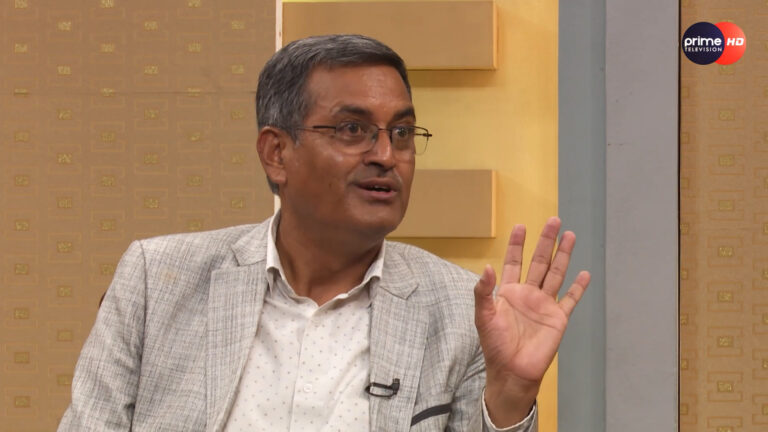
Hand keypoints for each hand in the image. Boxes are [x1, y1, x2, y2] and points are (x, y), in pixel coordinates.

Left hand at [473, 217, 589, 425]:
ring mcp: (544, 305)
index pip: (513, 261)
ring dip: (563, 256)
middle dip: (546, 242)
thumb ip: (483, 292)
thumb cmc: (495, 345)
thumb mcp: (483, 317)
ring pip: (556, 274)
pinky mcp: (558, 318)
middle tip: (554, 221)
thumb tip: (486, 267)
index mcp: (508, 291)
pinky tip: (585, 273)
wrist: (513, 371)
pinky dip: (578, 287)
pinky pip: (570, 299)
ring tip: (570, 236)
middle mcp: (528, 294)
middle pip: (539, 262)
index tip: (521, 226)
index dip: (517, 244)